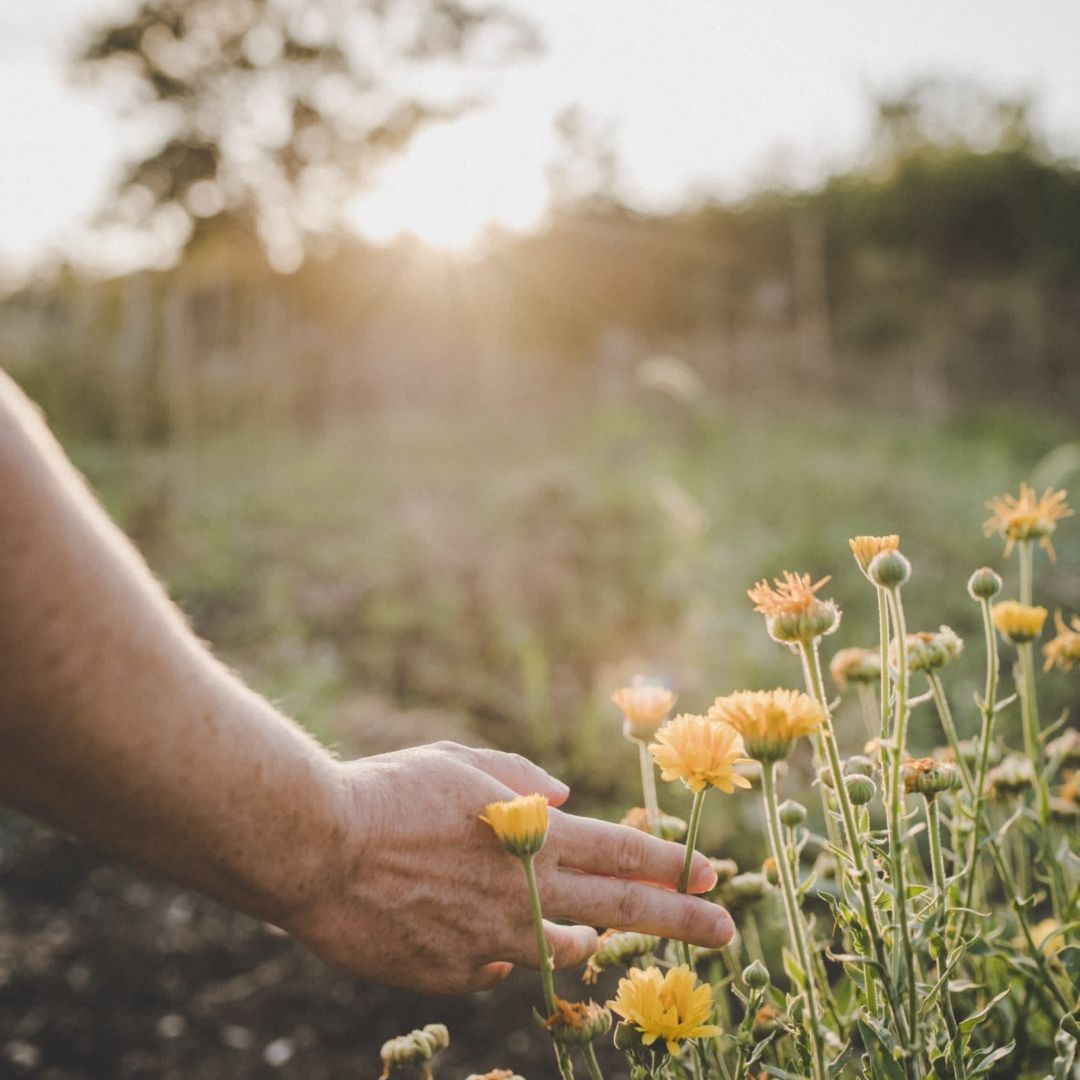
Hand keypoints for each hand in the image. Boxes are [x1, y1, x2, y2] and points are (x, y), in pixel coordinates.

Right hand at [288, 741, 733, 993]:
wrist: (317, 851)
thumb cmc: (387, 793)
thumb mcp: (459, 762)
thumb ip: (520, 780)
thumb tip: (564, 797)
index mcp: (530, 836)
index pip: (621, 851)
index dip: (671, 863)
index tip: (712, 872)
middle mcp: (523, 894)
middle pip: (621, 908)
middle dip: (680, 919)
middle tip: (726, 928)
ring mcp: (492, 941)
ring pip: (561, 946)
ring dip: (583, 936)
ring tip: (591, 932)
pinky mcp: (454, 974)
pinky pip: (495, 961)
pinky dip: (499, 942)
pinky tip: (468, 919)